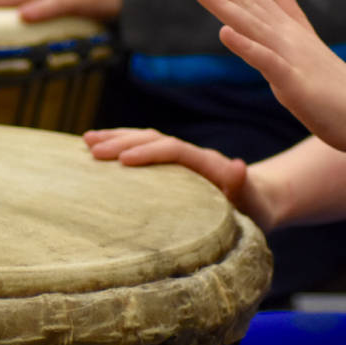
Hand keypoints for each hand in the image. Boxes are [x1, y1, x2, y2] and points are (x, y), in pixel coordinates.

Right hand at [83, 128, 277, 229]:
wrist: (259, 198)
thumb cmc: (255, 206)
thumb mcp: (254, 200)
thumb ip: (244, 185)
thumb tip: (239, 166)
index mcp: (206, 162)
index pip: (173, 150)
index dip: (149, 152)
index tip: (123, 161)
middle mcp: (190, 155)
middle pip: (153, 138)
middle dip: (122, 141)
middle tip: (92, 149)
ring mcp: (180, 158)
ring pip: (144, 139)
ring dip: (116, 138)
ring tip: (86, 141)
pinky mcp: (172, 166)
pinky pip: (144, 150)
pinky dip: (121, 147)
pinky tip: (97, 152)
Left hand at [186, 0, 345, 153]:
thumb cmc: (338, 89)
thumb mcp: (310, 48)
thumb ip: (294, 18)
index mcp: (287, 33)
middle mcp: (287, 38)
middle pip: (247, 4)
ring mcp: (291, 58)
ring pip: (252, 26)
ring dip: (224, 5)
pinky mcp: (295, 83)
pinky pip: (266, 62)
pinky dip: (246, 47)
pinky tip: (224, 33)